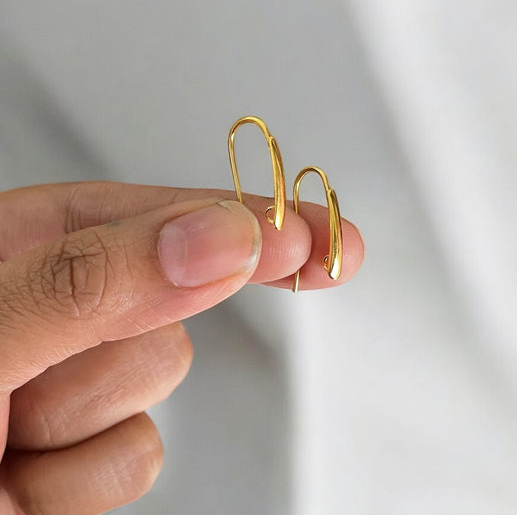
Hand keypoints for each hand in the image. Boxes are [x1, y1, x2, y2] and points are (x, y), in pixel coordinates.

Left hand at [0, 182, 363, 513]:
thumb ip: (94, 279)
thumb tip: (222, 239)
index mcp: (24, 241)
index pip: (160, 209)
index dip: (243, 217)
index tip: (313, 234)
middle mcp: (61, 303)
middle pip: (171, 303)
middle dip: (124, 345)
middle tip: (51, 375)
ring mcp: (77, 377)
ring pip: (162, 381)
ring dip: (91, 420)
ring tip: (8, 439)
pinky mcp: (86, 450)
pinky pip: (140, 455)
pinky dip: (85, 479)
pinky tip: (24, 480)